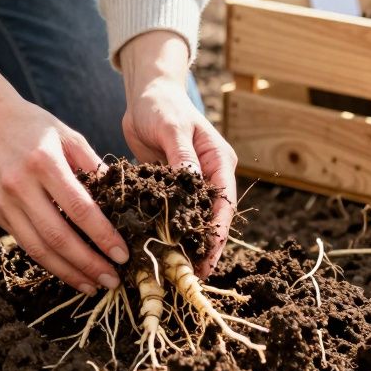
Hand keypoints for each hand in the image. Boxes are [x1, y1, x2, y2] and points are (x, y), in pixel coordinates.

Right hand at [0, 45, 129, 294]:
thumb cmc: (33, 125)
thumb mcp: (68, 135)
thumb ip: (93, 166)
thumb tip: (120, 199)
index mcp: (44, 163)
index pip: (79, 209)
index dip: (103, 236)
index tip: (122, 253)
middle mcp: (20, 186)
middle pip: (58, 237)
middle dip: (89, 264)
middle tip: (113, 280)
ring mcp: (4, 203)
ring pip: (38, 249)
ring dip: (68, 272)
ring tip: (93, 285)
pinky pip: (25, 243)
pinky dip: (49, 261)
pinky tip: (69, 269)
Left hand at [118, 31, 237, 276]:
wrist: (146, 93)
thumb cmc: (161, 105)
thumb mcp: (171, 129)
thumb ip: (182, 157)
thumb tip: (193, 186)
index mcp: (220, 161)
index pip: (223, 204)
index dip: (216, 234)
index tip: (206, 260)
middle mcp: (210, 175)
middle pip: (211, 218)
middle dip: (202, 247)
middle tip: (188, 277)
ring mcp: (191, 183)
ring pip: (192, 219)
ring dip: (185, 243)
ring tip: (174, 271)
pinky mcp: (171, 186)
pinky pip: (172, 212)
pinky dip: (167, 230)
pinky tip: (156, 249)